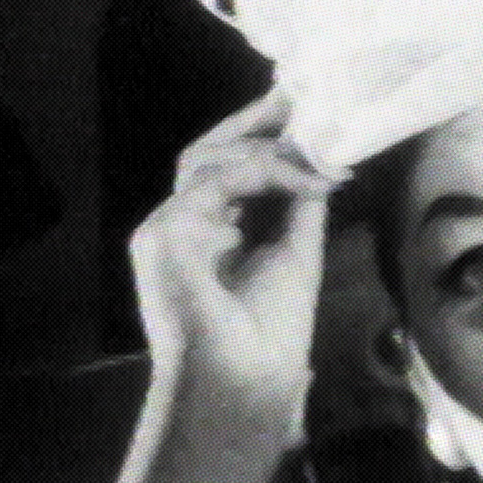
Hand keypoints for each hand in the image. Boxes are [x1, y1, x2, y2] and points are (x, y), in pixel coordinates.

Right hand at [129, 95, 331, 400]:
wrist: (243, 383)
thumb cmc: (267, 336)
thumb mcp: (295, 256)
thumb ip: (298, 207)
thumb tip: (318, 162)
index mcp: (204, 236)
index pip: (222, 172)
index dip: (256, 140)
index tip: (297, 109)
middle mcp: (178, 228)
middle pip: (204, 155)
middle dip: (252, 126)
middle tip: (297, 99)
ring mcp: (164, 230)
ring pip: (205, 160)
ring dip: (265, 153)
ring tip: (314, 158)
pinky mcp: (164, 233)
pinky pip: (213, 181)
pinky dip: (261, 173)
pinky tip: (302, 180)